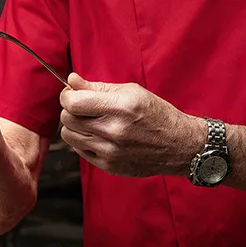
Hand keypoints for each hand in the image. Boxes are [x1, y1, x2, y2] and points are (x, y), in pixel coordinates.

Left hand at [59, 73, 203, 176]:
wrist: (178, 145)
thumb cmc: (157, 114)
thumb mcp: (132, 92)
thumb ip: (98, 87)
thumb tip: (72, 80)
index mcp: (121, 107)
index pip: (74, 102)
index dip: (67, 95)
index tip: (71, 92)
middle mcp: (114, 131)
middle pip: (68, 119)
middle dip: (70, 108)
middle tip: (82, 105)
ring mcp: (110, 151)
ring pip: (69, 136)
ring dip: (74, 125)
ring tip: (90, 120)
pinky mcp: (109, 166)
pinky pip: (79, 150)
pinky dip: (83, 140)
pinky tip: (98, 134)